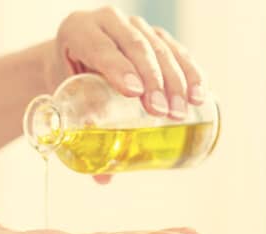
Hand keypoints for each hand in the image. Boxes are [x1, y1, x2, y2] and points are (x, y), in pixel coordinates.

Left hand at [46, 7, 205, 184]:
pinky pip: (176, 49)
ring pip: (160, 47)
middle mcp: (106, 21)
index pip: (100, 48)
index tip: (135, 94)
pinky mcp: (153, 34)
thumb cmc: (67, 82)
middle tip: (163, 113)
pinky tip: (200, 92)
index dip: (118, 68)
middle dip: (154, 80)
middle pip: (135, 47)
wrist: (73, 58)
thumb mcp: (65, 99)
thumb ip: (79, 133)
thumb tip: (102, 178)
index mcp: (77, 31)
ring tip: (183, 111)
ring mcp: (133, 25)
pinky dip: (190, 71)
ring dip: (176, 79)